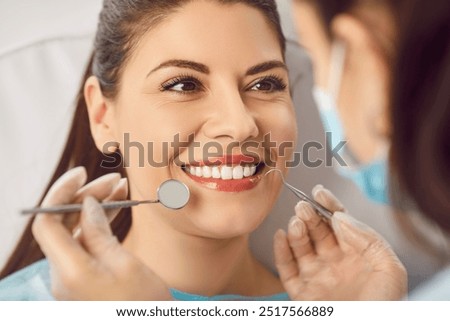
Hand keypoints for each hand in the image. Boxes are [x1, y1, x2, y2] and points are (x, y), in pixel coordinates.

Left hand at [32, 167, 170, 299]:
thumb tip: (86, 204)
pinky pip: (85, 245)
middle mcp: (64, 275)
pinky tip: (116, 208)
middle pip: (62, 224)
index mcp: (71, 271)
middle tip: (114, 181)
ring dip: (94, 208)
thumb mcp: (126, 263)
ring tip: (120, 188)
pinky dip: (98, 225)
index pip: (47, 222)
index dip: (60, 193)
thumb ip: (100, 232)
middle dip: (85, 197)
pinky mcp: (84, 279)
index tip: (83, 174)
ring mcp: (73, 278)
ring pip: (75, 232)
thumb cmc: (143, 306)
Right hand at [274, 185, 406, 299]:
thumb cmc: (385, 306)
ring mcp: (317, 277)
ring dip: (296, 230)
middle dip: (310, 215)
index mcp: (357, 255)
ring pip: (300, 247)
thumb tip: (340, 217)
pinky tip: (281, 235)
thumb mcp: (390, 268)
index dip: (329, 206)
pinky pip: (287, 269)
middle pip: (317, 232)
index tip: (319, 191)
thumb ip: (367, 238)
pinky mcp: (301, 293)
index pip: (340, 224)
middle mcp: (334, 263)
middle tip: (304, 206)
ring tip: (297, 221)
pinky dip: (281, 251)